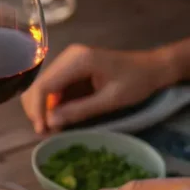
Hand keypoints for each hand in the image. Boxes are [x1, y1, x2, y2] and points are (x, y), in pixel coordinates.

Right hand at [21, 44, 171, 133]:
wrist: (152, 68)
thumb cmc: (136, 82)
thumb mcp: (110, 100)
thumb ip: (79, 111)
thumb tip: (50, 123)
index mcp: (78, 60)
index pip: (45, 86)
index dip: (38, 110)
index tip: (41, 130)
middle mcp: (68, 57)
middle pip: (38, 85)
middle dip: (37, 110)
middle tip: (45, 132)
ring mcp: (68, 62)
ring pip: (42, 88)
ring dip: (43, 108)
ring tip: (51, 128)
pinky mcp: (70, 69)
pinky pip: (53, 88)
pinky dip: (52, 105)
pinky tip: (58, 118)